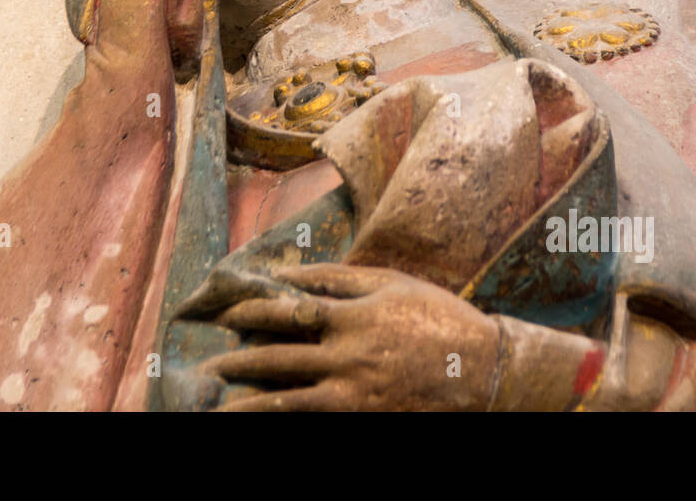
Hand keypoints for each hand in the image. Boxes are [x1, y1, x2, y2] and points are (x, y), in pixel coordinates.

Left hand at [200, 263, 502, 410]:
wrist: (485, 371)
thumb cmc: (438, 317)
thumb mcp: (392, 284)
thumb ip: (340, 278)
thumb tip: (288, 274)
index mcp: (355, 316)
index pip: (290, 311)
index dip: (254, 312)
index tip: (228, 314)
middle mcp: (349, 356)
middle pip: (280, 356)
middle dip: (240, 359)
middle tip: (210, 361)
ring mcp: (355, 393)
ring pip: (289, 399)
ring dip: (249, 400)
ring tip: (219, 404)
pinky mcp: (364, 417)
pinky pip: (314, 420)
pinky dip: (284, 420)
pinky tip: (263, 419)